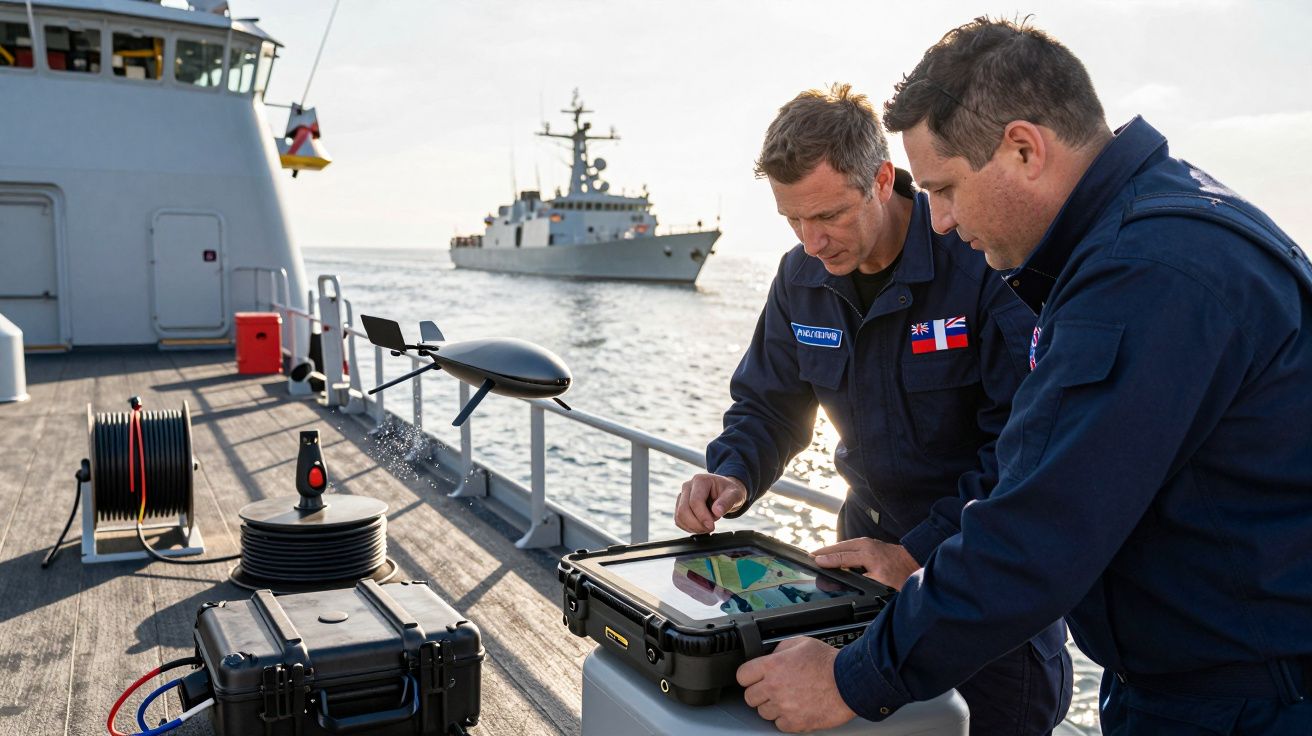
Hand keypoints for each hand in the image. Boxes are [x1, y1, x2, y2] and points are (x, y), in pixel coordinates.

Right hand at [674, 473, 746, 533]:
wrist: (725, 491)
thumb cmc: (729, 491)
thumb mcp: (734, 494)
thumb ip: (727, 502)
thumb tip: (717, 511)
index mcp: (700, 480)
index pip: (695, 501)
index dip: (702, 516)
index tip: (711, 526)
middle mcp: (688, 486)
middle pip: (684, 509)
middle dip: (697, 524)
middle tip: (710, 529)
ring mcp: (682, 495)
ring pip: (679, 516)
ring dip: (693, 527)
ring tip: (707, 527)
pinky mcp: (680, 505)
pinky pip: (679, 520)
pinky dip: (689, 528)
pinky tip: (701, 527)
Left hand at [737, 637, 856, 732]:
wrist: (850, 681)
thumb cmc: (829, 662)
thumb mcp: (801, 642)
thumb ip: (780, 649)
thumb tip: (771, 656)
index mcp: (772, 666)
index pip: (742, 676)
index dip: (748, 676)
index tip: (754, 678)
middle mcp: (774, 687)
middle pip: (750, 697)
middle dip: (759, 693)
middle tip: (771, 689)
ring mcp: (784, 707)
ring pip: (763, 713)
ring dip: (772, 707)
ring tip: (788, 698)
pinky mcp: (795, 722)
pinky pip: (779, 725)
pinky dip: (786, 719)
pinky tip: (795, 708)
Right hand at [812, 537, 920, 589]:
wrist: (915, 563)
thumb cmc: (901, 575)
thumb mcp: (882, 582)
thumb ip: (863, 580)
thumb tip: (846, 580)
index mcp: (867, 553)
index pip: (841, 557)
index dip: (827, 560)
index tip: (814, 560)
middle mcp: (865, 545)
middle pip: (839, 547)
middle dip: (824, 551)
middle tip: (809, 556)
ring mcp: (867, 543)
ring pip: (843, 545)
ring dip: (830, 550)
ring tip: (816, 555)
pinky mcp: (869, 545)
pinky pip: (848, 546)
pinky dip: (838, 550)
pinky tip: (833, 555)